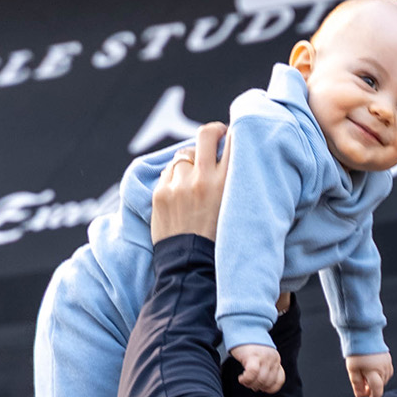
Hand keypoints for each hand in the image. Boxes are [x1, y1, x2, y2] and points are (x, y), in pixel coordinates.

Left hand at [149, 121, 226, 241]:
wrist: (190, 265)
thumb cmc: (219, 240)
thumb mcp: (236, 208)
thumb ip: (233, 182)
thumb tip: (230, 155)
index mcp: (226, 183)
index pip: (232, 142)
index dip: (232, 134)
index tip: (232, 136)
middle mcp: (202, 179)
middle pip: (205, 135)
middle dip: (212, 131)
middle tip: (215, 135)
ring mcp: (178, 184)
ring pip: (184, 155)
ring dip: (190, 162)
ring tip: (194, 178)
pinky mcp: (160, 193)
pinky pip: (168, 172)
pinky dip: (175, 178)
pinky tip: (180, 193)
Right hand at [233, 343, 285, 393]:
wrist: (243, 326)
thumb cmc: (249, 344)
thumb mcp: (260, 357)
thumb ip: (262, 370)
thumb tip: (257, 387)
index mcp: (275, 360)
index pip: (279, 380)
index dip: (269, 388)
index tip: (260, 387)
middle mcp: (272, 359)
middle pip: (268, 382)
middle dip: (257, 386)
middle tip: (249, 383)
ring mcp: (264, 357)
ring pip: (261, 380)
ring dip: (250, 384)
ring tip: (244, 380)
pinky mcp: (253, 356)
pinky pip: (252, 374)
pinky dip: (246, 379)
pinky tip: (241, 378)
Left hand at [346, 352, 391, 396]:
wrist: (363, 334)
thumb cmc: (356, 351)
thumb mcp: (352, 369)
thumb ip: (356, 383)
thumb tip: (360, 395)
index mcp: (373, 371)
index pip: (377, 389)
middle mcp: (383, 368)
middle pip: (380, 385)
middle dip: (372, 388)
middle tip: (362, 384)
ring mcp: (387, 364)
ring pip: (384, 379)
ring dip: (376, 381)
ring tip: (365, 375)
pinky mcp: (388, 359)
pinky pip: (387, 372)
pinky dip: (380, 375)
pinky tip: (372, 370)